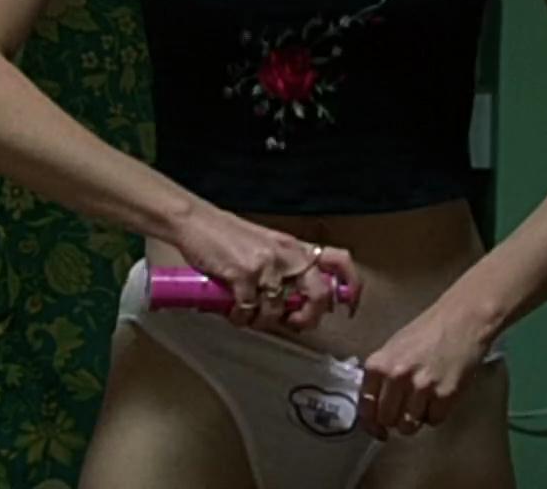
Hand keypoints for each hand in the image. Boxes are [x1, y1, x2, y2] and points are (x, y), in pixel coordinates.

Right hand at [170, 203, 360, 333]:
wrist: (195, 221)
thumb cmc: (226, 234)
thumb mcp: (266, 245)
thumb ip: (284, 266)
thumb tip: (292, 302)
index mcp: (296, 246)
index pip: (340, 261)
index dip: (350, 287)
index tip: (346, 308)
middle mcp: (288, 255)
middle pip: (320, 294)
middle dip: (309, 318)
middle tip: (294, 324)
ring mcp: (267, 265)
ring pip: (279, 309)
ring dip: (264, 322)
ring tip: (250, 318)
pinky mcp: (243, 275)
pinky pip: (250, 310)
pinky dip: (241, 318)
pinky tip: (234, 313)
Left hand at [357, 304, 493, 439]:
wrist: (462, 320)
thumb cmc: (426, 331)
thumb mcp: (392, 348)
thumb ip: (381, 376)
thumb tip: (373, 405)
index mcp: (378, 365)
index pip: (366, 407)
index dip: (370, 423)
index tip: (377, 430)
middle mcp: (396, 377)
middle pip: (387, 420)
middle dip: (394, 420)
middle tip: (405, 410)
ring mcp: (421, 387)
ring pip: (409, 426)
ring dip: (415, 419)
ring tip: (423, 401)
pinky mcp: (446, 395)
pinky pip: (434, 421)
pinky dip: (436, 414)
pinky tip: (439, 396)